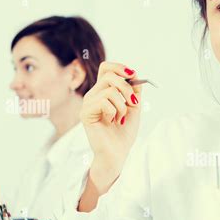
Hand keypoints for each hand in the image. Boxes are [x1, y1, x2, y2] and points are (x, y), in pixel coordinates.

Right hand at [80, 61, 142, 175]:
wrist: (118, 152)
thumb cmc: (124, 131)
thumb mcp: (134, 106)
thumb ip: (134, 90)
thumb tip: (134, 73)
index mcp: (103, 90)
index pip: (106, 68)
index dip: (119, 67)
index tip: (133, 75)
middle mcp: (93, 94)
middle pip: (110, 76)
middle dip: (127, 88)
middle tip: (133, 103)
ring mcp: (88, 103)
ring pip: (109, 90)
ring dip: (122, 105)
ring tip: (121, 118)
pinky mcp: (85, 113)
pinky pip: (104, 102)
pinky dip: (114, 112)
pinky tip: (112, 121)